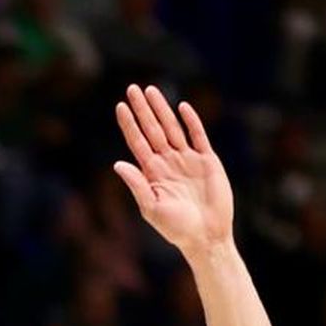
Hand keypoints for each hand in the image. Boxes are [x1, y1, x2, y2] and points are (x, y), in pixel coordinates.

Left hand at [114, 84, 234, 265]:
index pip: (137, 143)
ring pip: (172, 128)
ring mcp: (187, 160)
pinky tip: (182, 107)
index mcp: (152, 173)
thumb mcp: (151, 208)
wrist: (206, 237)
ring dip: (162, 109)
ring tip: (151, 90)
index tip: (120, 106)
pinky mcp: (207, 161)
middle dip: (143, 110)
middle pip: (152, 129)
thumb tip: (117, 163)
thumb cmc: (177, 228)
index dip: (129, 125)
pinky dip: (191, 122)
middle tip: (132, 88)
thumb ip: (136, 185)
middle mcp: (168, 163)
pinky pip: (198, 136)